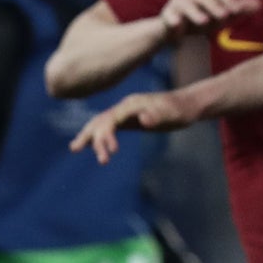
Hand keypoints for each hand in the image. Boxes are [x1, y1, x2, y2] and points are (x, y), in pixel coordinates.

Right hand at [69, 85, 209, 162]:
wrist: (188, 104)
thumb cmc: (181, 110)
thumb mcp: (173, 115)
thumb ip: (157, 116)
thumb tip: (144, 119)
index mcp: (133, 104)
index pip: (112, 119)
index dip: (107, 136)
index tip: (111, 152)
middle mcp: (126, 106)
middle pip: (102, 120)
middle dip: (94, 138)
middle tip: (94, 157)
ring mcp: (126, 111)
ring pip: (101, 122)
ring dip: (90, 136)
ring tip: (74, 148)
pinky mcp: (129, 118)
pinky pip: (108, 125)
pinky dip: (97, 134)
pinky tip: (88, 143)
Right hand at [159, 0, 258, 40]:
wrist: (176, 31)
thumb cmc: (202, 19)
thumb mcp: (222, 17)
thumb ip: (239, 10)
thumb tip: (259, 4)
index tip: (236, 11)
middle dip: (214, 5)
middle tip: (224, 16)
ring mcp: (177, 0)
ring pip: (186, 2)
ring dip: (195, 11)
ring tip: (205, 22)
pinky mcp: (167, 12)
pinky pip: (169, 13)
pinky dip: (173, 18)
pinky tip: (178, 25)